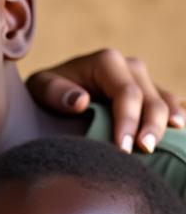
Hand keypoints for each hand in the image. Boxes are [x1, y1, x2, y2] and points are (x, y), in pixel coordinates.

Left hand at [26, 49, 183, 153]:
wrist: (53, 90)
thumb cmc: (46, 90)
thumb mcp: (40, 87)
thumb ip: (56, 92)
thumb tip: (81, 101)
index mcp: (107, 61)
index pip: (126, 94)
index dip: (127, 120)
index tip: (123, 147)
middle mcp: (131, 67)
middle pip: (150, 100)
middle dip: (150, 128)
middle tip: (144, 152)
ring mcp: (144, 79)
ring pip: (165, 103)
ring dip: (166, 127)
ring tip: (163, 149)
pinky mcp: (150, 92)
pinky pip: (169, 104)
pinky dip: (175, 118)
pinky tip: (180, 133)